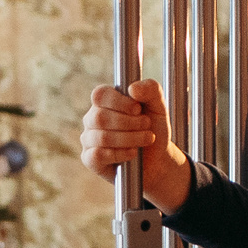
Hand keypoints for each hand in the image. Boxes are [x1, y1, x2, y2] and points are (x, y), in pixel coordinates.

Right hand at [77, 79, 191, 210]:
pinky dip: (120, 154)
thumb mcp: (158, 106)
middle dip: (130, 123)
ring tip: (146, 139)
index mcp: (104, 102)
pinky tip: (133, 153)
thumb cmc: (153, 129)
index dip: (119, 102)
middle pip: (101, 118)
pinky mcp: (90, 159)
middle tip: (147, 127)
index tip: (138, 109)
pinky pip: (98, 155)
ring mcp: (89, 139)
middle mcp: (92, 119)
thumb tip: (132, 88)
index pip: (100, 95)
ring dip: (130, 139)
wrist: (157, 158)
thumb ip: (151, 90)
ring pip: (102, 137)